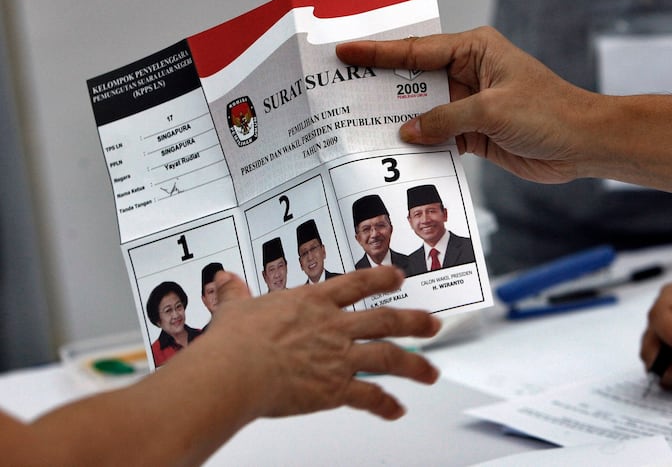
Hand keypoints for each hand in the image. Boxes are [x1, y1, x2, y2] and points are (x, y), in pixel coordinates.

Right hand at [209, 266, 440, 419]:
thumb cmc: (234, 340)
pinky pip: (369, 396)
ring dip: (414, 365)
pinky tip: (396, 410)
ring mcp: (338, 356)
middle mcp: (333, 326)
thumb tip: (224, 280)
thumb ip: (235, 293)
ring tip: (431, 373)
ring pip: (389, 357)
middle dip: (413, 322)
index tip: (398, 276)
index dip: (381, 278)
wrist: (236, 370)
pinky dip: (385, 405)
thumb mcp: (234, 308)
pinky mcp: (335, 388)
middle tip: (432, 324)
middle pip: (385, 319)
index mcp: (313, 302)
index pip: (356, 284)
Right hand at [336, 27, 598, 183]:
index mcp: (473, 50)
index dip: (378, 53)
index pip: (416, 51)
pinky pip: (438, 137)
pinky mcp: (473, 132)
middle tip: (343, 92)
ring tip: (360, 127)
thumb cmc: (549, 112)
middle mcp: (467, 73)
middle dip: (382, 88)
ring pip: (423, 112)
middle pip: (414, 80)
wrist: (581, 144)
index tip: (345, 52)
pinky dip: (421, 146)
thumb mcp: (490, 110)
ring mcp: (468, 104)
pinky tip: (397, 153)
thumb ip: (444, 119)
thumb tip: (407, 131)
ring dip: (400, 122)